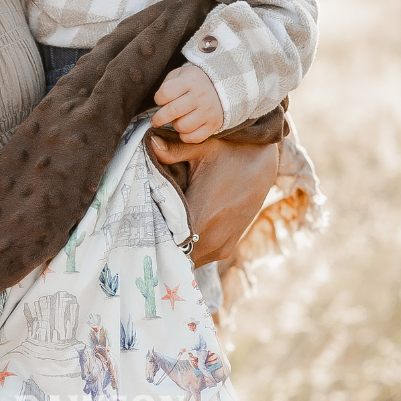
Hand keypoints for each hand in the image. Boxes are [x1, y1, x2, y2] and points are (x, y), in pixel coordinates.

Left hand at [150, 133, 278, 265]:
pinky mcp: (226, 249)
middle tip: (142, 231)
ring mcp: (221, 247)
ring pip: (187, 260)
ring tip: (158, 232)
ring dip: (174, 249)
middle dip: (159, 244)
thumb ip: (173, 150)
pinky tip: (176, 234)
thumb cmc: (230, 154)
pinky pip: (200, 258)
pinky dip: (187, 250)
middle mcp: (212, 238)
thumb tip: (149, 141)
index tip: (136, 229)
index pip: (167, 243)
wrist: (263, 165)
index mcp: (202, 217)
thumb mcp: (203, 149)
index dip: (150, 238)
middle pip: (174, 255)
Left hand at [151, 65, 223, 143]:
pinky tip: (185, 128)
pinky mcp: (213, 124)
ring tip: (177, 120)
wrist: (222, 87)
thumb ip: (167, 85)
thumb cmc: (193, 83)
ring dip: (175, 125)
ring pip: (182, 126)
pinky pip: (194, 137)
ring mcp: (208, 111)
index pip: (166, 93)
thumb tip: (158, 104)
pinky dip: (186, 136)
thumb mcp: (180, 74)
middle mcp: (200, 96)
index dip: (158, 98)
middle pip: (172, 111)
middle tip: (155, 120)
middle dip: (159, 118)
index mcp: (190, 81)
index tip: (159, 100)